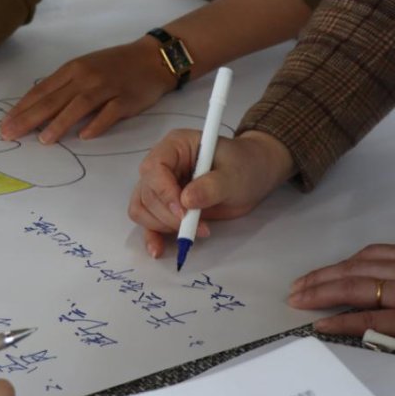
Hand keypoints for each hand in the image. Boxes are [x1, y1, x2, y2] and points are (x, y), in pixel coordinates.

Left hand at [0, 37, 175, 143]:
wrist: (152, 58)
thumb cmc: (115, 65)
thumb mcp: (85, 68)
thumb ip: (64, 87)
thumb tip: (37, 108)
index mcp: (73, 69)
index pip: (41, 91)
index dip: (22, 108)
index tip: (4, 123)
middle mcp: (86, 77)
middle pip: (53, 99)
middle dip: (29, 118)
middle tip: (10, 134)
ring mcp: (107, 87)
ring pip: (78, 106)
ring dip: (59, 123)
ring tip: (43, 140)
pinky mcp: (126, 99)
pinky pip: (109, 113)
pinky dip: (97, 124)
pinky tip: (84, 136)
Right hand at [128, 130, 293, 257]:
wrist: (252, 176)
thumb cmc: (244, 166)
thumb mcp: (234, 174)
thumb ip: (211, 186)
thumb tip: (186, 201)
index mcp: (175, 146)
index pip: (154, 168)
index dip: (164, 192)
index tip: (184, 211)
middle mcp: (162, 164)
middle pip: (146, 192)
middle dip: (167, 214)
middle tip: (196, 225)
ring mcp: (161, 186)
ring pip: (142, 208)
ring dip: (162, 226)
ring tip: (192, 231)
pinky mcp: (165, 206)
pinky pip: (148, 222)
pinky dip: (152, 236)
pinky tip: (159, 249)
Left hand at [288, 217, 394, 355]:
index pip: (369, 256)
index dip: (341, 265)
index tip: (322, 272)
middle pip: (352, 270)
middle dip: (320, 278)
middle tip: (295, 288)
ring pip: (353, 289)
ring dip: (320, 294)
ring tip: (297, 301)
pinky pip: (368, 319)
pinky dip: (341, 320)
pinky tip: (321, 324)